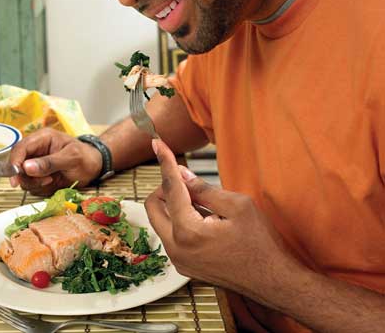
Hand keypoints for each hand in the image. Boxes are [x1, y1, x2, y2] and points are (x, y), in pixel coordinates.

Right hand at [8, 128, 101, 195]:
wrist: (95, 166)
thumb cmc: (86, 157)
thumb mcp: (71, 158)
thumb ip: (49, 163)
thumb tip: (26, 167)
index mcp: (42, 139)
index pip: (19, 149)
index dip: (14, 163)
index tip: (15, 180)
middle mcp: (36, 151)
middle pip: (17, 166)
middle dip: (28, 177)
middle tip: (46, 181)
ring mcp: (36, 165)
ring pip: (24, 179)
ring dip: (36, 184)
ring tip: (53, 180)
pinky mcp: (39, 177)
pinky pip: (32, 186)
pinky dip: (41, 188)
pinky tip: (54, 183)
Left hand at [145, 139, 297, 293]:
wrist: (274, 282)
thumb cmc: (262, 245)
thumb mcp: (238, 206)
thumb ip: (204, 188)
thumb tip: (181, 174)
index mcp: (187, 232)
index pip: (169, 188)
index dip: (165, 162)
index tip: (158, 144)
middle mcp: (176, 249)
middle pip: (153, 206)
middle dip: (165, 187)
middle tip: (186, 180)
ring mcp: (179, 261)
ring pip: (161, 222)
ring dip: (174, 206)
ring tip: (205, 203)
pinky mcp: (185, 266)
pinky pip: (172, 236)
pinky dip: (181, 221)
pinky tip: (206, 219)